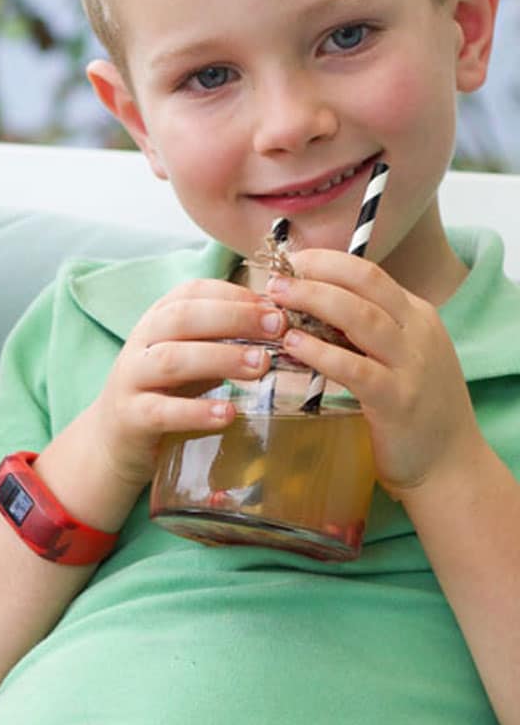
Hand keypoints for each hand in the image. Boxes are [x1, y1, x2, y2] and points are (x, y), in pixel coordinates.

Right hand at [86, 278, 288, 493]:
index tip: (274, 305)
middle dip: (233, 318)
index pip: (192, 293)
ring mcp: (132, 379)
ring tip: (260, 365)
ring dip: (219, 358)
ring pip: (171, 359)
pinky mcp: (131, 417)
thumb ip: (225, 340)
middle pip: (182, 318)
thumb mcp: (191, 356)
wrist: (114, 438)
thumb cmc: (165, 391)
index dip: (234, 294)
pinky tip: (228, 413)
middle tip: (278, 327)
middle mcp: (141, 343)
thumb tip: (285, 325)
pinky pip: (162, 411)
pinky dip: (196, 411)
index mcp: (157, 320)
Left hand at [266, 250, 476, 495]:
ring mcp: (411, 365)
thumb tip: (307, 304)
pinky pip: (355, 368)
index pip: (369, 273)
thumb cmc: (412, 407)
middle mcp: (417, 332)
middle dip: (316, 274)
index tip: (290, 261)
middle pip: (364, 284)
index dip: (326, 262)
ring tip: (278, 298)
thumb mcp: (397, 354)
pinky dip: (321, 352)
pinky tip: (293, 345)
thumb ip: (364, 329)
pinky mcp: (397, 400)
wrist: (449, 464)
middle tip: (276, 276)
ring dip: (315, 301)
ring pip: (361, 317)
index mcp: (416, 315)